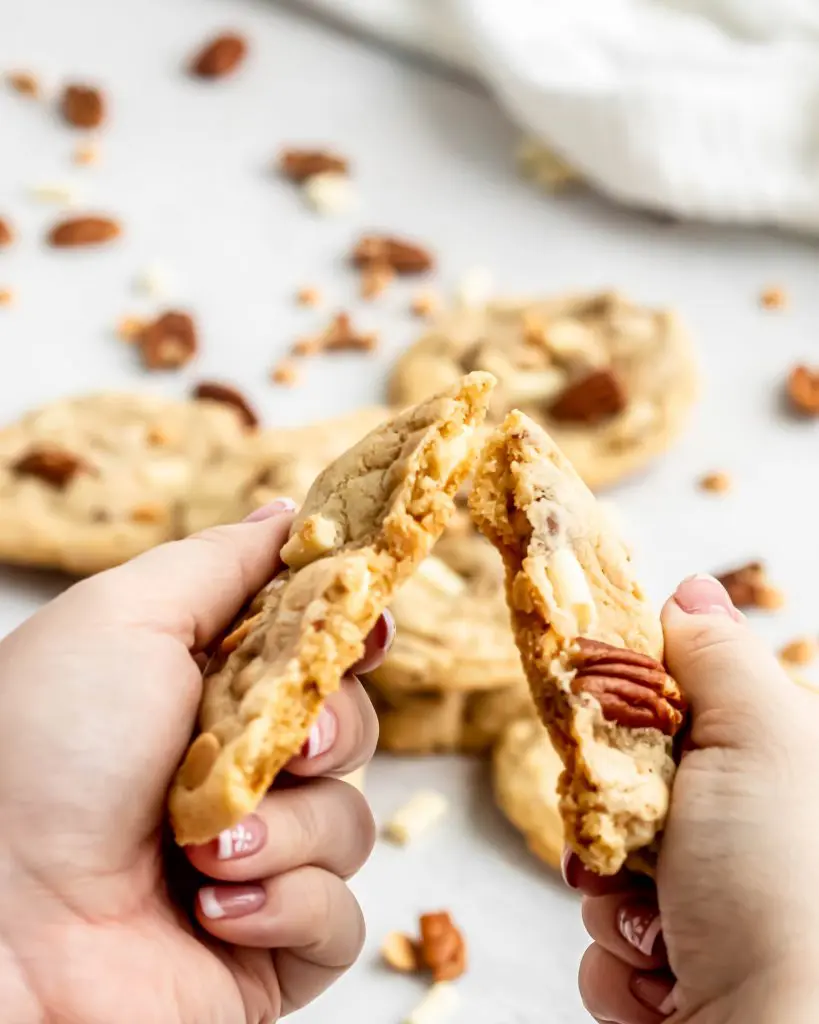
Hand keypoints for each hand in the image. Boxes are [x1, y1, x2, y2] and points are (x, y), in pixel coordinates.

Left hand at [0, 499, 389, 1023]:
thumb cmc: (38, 751)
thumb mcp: (126, 618)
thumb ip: (221, 563)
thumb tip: (288, 515)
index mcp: (205, 695)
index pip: (312, 657)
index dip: (350, 641)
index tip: (367, 632)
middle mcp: (235, 774)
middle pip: (349, 730)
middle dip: (330, 733)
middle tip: (290, 746)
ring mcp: (256, 861)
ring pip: (350, 824)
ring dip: (288, 831)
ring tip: (206, 849)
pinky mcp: (270, 948)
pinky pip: (338, 918)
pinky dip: (287, 908)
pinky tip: (213, 912)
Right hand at [571, 574, 818, 1022]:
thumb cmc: (783, 890)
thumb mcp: (758, 739)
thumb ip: (716, 657)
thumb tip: (691, 587)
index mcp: (774, 769)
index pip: (675, 704)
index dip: (628, 705)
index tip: (601, 715)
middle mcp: (744, 837)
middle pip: (624, 785)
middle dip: (610, 816)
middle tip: (639, 840)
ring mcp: (709, 908)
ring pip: (602, 868)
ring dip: (610, 899)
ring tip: (660, 926)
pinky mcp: (675, 974)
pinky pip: (603, 945)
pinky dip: (619, 962)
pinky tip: (665, 978)